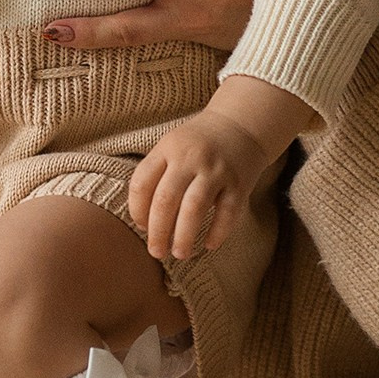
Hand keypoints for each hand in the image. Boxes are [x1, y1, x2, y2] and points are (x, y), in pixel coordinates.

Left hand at [128, 110, 269, 263]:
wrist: (241, 124)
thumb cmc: (198, 144)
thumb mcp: (172, 146)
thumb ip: (156, 175)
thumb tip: (144, 223)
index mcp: (167, 148)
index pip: (142, 183)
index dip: (137, 210)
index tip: (142, 227)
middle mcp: (190, 158)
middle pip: (165, 200)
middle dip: (158, 232)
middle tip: (156, 252)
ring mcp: (216, 170)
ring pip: (194, 208)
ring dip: (184, 236)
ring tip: (180, 254)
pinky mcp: (239, 182)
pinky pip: (227, 213)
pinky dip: (217, 232)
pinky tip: (209, 245)